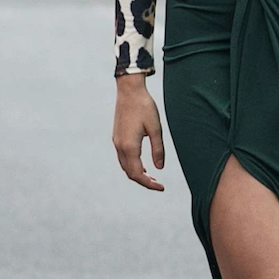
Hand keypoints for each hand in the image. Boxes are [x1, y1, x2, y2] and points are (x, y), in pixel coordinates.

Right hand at [112, 73, 165, 190]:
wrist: (129, 91)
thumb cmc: (144, 107)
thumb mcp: (156, 129)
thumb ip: (158, 150)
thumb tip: (160, 168)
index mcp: (130, 146)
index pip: (137, 174)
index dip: (149, 184)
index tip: (162, 188)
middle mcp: (120, 146)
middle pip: (129, 172)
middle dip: (143, 181)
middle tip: (159, 184)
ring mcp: (116, 141)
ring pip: (125, 166)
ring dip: (137, 174)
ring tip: (152, 177)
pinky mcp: (117, 137)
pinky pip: (123, 157)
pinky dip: (132, 165)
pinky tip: (143, 164)